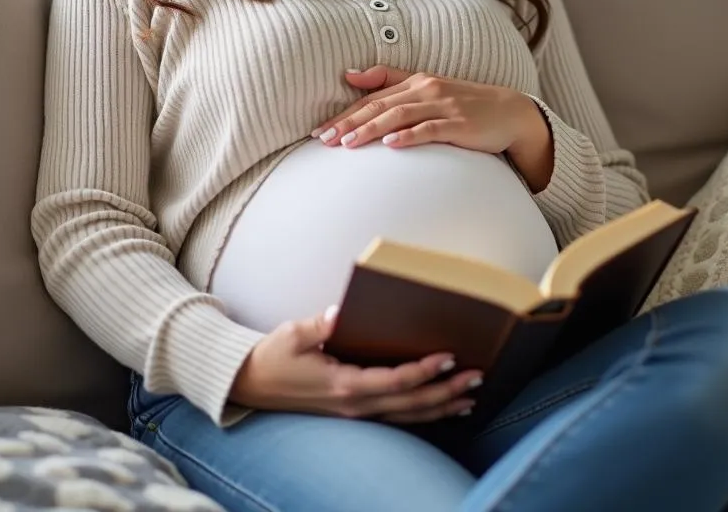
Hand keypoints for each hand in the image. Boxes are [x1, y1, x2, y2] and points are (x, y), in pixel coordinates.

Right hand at [229, 306, 483, 422]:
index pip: (394, 380)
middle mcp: (354, 405)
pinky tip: (439, 407)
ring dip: (440, 406)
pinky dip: (421, 413)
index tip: (448, 357)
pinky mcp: (353, 413)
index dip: (423, 370)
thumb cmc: (272, 357)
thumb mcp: (293, 335)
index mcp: (342, 384)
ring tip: (470, 397)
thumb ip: (320, 324)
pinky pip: (395, 417)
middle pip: (410, 402)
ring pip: (407, 415)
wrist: (250, 385)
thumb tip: (342, 311)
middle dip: (446, 390)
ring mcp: (355, 414)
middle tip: (477, 377)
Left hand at [312, 65, 554, 190]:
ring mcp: (444, 106)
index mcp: (416, 81)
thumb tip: (350, 75)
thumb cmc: (464, 103)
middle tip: (324, 139)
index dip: (345, 112)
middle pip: (380, 105)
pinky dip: (409, 136)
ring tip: (348, 143)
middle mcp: (427, 90)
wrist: (510, 113)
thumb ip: (390, 80)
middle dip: (349, 122)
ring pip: (400, 116)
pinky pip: (430, 129)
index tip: (320, 130)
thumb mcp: (427, 87)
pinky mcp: (460, 124)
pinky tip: (391, 144)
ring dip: (371, 129)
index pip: (373, 97)